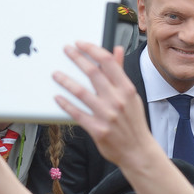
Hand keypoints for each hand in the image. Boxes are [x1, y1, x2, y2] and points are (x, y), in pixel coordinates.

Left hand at [53, 42, 154, 169]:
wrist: (138, 150)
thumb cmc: (134, 122)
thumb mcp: (131, 95)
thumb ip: (121, 72)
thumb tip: (117, 50)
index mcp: (127, 89)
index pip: (108, 62)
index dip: (92, 49)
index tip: (81, 44)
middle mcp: (117, 100)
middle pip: (93, 73)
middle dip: (77, 58)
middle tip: (66, 51)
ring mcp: (107, 115)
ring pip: (81, 92)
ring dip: (66, 81)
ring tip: (56, 74)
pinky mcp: (97, 129)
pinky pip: (77, 113)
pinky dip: (66, 104)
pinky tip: (58, 97)